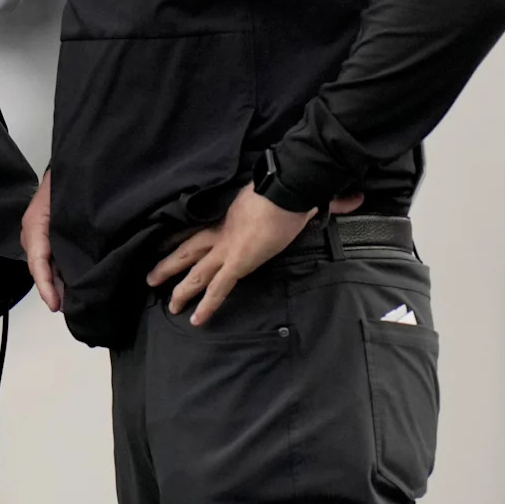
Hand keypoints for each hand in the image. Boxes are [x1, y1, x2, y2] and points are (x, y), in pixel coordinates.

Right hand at [21, 171, 61, 311]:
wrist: (72, 163)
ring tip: (73, 301)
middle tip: (70, 309)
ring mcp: (39, 235)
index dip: (46, 285)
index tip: (55, 304)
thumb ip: (69, 227)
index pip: (38, 261)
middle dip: (53, 290)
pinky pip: (51, 259)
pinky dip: (60, 273)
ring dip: (57, 283)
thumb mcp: (67, 202)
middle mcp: (33, 232)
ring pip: (45, 266)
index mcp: (35, 224)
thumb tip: (77, 258)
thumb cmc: (67, 180)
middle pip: (40, 269)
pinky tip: (73, 283)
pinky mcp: (47, 236)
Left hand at [146, 181, 365, 325]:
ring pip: (196, 271)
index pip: (201, 228)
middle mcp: (223, 231)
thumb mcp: (300, 197)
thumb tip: (353, 198)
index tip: (167, 245)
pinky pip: (218, 288)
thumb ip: (325, 202)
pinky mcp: (238, 261)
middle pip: (188, 249)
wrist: (288, 184)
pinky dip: (207, 304)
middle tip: (151, 277)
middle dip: (170, 264)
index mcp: (232, 216)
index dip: (183, 238)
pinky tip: (196, 319)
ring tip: (167, 305)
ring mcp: (228, 246)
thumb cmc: (292, 187)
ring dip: (180, 288)